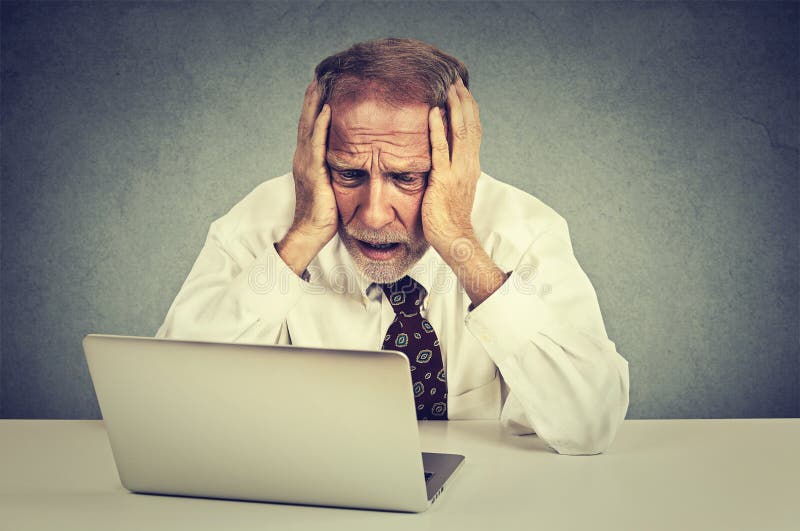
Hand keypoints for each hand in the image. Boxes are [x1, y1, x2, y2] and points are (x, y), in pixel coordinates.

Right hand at [277, 80, 336, 275]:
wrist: (310, 233)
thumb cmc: (324, 216)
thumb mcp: (332, 188)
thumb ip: (338, 173)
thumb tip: (352, 165)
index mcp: (308, 161)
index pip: (311, 129)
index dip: (315, 108)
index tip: (321, 89)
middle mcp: (304, 158)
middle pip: (307, 121)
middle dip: (312, 99)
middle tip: (318, 77)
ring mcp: (306, 164)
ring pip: (309, 127)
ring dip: (314, 104)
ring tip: (319, 84)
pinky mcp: (312, 172)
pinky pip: (317, 144)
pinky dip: (321, 125)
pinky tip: (327, 110)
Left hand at [423, 78, 505, 306]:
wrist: (454, 239)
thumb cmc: (449, 216)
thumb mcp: (454, 187)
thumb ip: (451, 168)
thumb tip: (445, 155)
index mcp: (471, 165)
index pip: (473, 130)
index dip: (469, 108)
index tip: (462, 90)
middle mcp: (468, 165)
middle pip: (470, 125)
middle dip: (463, 101)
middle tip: (455, 80)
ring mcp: (458, 172)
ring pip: (460, 132)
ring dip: (454, 108)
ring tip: (448, 88)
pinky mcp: (443, 180)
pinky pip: (440, 150)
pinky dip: (437, 130)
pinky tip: (432, 113)